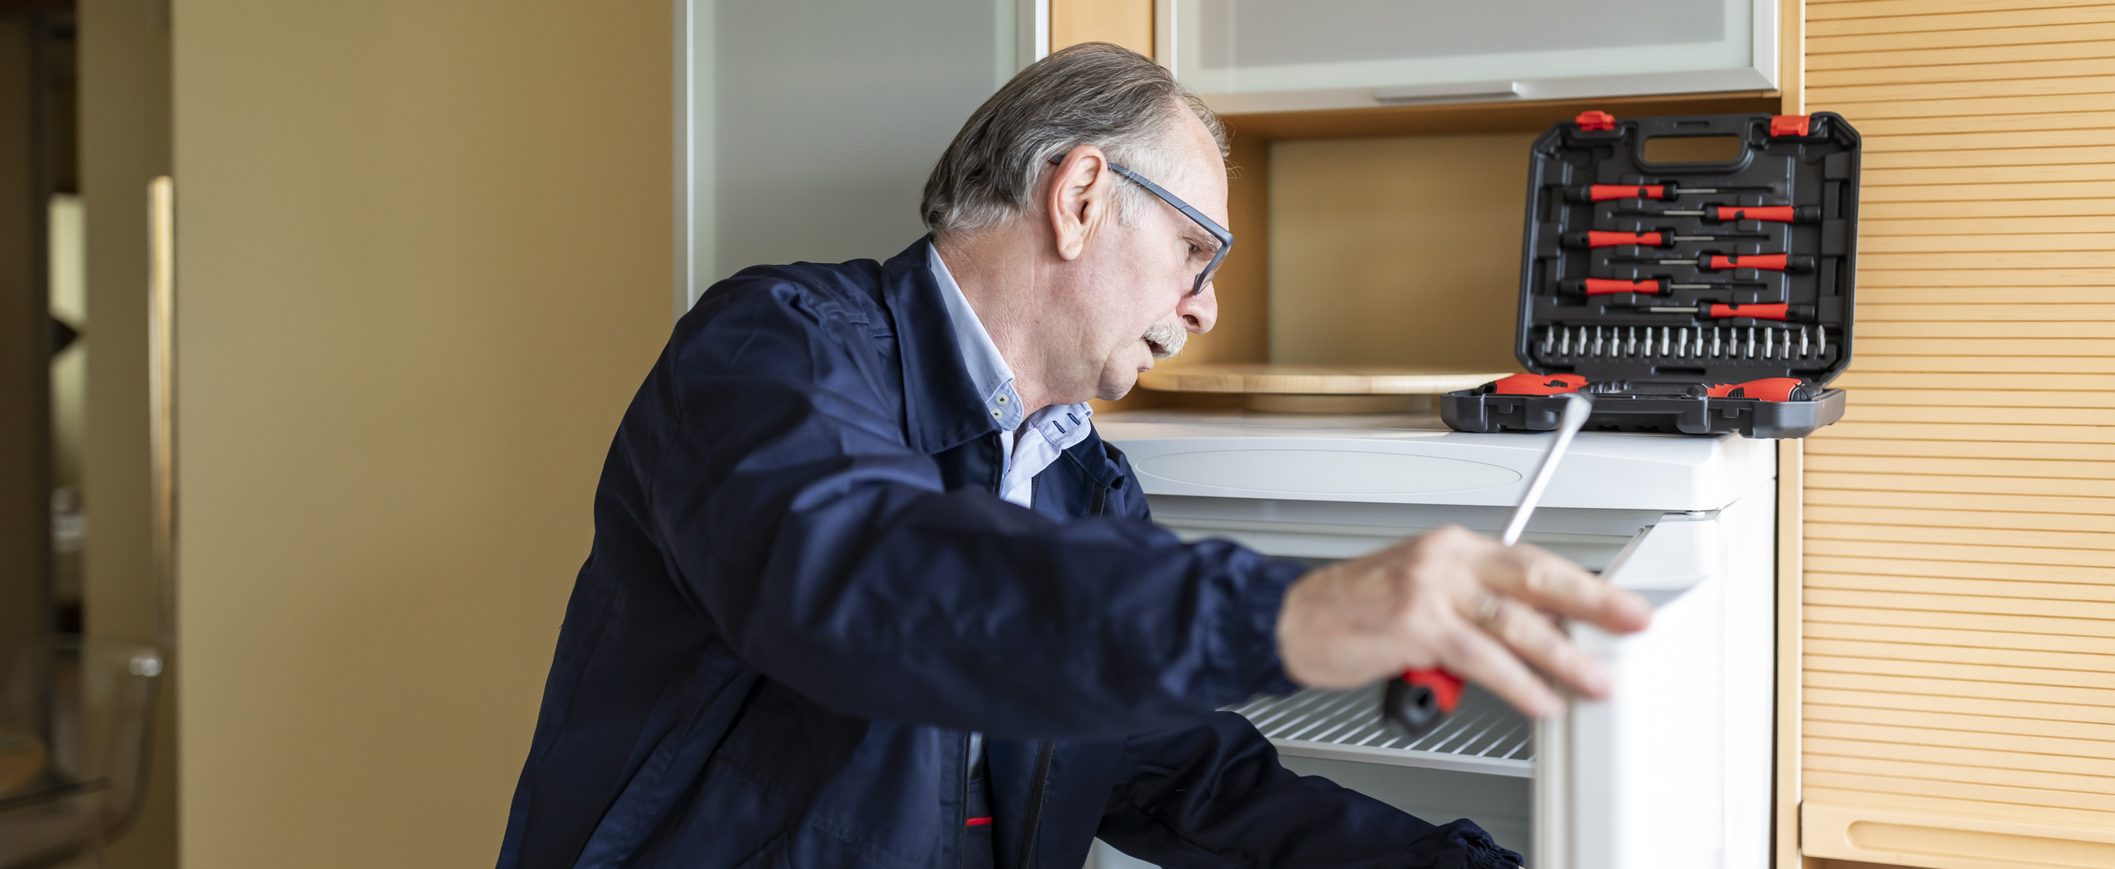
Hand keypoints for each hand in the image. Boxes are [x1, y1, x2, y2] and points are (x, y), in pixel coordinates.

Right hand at [1274, 525, 1651, 717]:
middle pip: (1535, 576)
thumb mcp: (1419, 591)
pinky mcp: (1416, 624)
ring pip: (1515, 621)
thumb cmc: (1349, 609)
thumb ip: (1471, 606)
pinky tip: (1539, 700)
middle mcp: (1446, 558)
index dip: (1579, 582)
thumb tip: (1528, 634)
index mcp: (1451, 545)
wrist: (1288, 618)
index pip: (1530, 558)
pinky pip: (1481, 657)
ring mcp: (1430, 589)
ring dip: (1562, 656)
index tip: (1616, 600)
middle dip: (1593, 600)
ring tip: (1593, 680)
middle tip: (1632, 618)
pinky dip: (1517, 683)